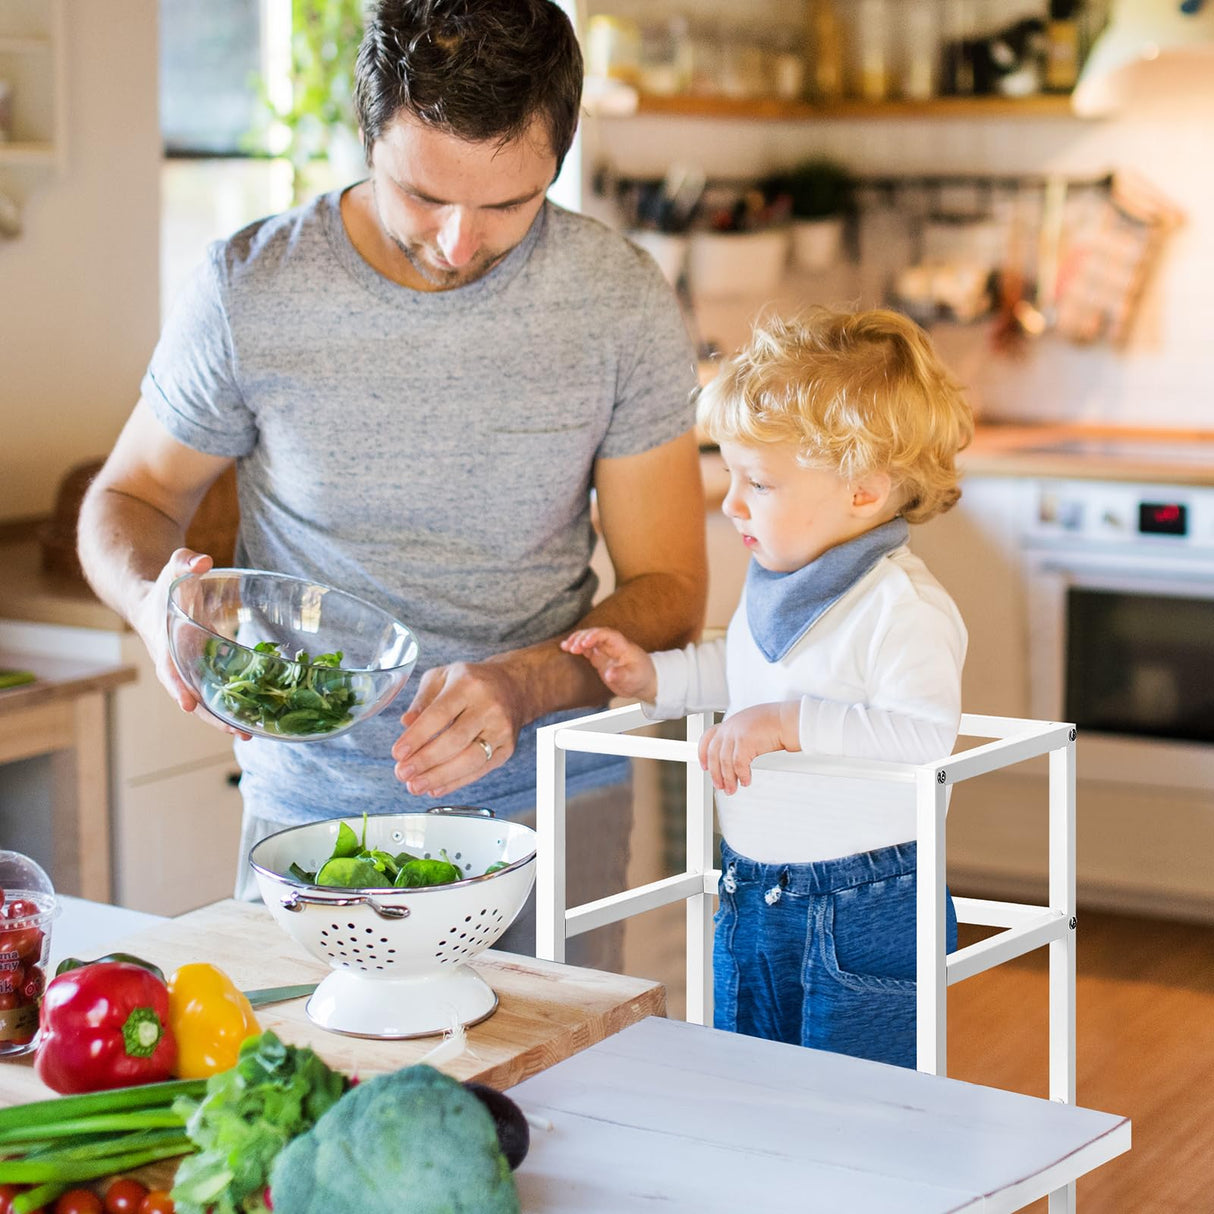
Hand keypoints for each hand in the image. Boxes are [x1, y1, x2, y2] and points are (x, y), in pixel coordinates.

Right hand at [130, 548, 250, 739]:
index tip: (187, 705)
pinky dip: (234, 703)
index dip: (177, 687)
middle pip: (192, 697)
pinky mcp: (205, 669)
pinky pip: (218, 689)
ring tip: (252, 733)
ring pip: (206, 701)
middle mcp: (178, 663)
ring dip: (226, 718)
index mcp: (166, 643)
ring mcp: (192, 670)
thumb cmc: (164, 584)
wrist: (153, 599)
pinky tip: (258, 715)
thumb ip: (185, 562)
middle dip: (212, 717)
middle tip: (240, 732)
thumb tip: (203, 561)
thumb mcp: (173, 567)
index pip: (169, 670)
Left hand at [391, 660, 524, 797]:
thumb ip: (422, 700)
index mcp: (469, 685)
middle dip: (425, 761)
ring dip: (439, 776)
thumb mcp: (443, 677)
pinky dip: (456, 782)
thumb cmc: (472, 682)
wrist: (514, 687)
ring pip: (470, 760)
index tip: (398, 753)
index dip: (417, 736)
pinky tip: (435, 787)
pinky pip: (480, 770)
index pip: (439, 714)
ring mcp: (501, 730)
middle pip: (455, 740)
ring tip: (415, 786)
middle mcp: (489, 707)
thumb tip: (406, 723)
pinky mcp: (507, 749)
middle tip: (402, 773)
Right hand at [560, 628, 657, 701]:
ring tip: (566, 646)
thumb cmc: (640, 677)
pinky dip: (575, 647)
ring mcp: (604, 650)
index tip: (584, 643)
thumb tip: (609, 674)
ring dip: (576, 640)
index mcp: (621, 645)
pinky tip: (564, 647)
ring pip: (588, 639)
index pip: (607, 634)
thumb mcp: (633, 678)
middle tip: (573, 647)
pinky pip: (585, 648)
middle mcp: (611, 645)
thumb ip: (621, 675)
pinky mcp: (598, 657)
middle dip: (582, 638)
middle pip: (594, 634)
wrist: (643, 681)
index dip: (594, 636)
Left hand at [699, 701, 799, 793]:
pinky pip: (738, 764)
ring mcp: (736, 733)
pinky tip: (745, 781)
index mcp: (730, 723)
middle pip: (713, 754)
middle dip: (715, 773)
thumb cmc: (775, 724)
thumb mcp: (751, 727)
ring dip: (728, 779)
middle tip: (720, 785)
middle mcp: (730, 727)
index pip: (708, 737)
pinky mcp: (744, 741)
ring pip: (725, 762)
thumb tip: (734, 759)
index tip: (704, 766)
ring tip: (732, 789)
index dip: (702, 753)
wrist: (788, 720)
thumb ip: (739, 739)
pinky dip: (741, 775)